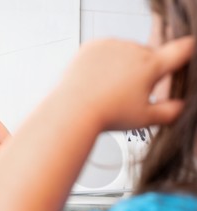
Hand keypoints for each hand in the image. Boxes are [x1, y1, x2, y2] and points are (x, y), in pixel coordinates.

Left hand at [59, 37, 193, 130]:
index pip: (180, 50)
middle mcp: (132, 50)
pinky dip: (104, 60)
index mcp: (150, 66)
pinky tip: (98, 78)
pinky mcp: (92, 45)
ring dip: (124, 63)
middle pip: (148, 54)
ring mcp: (111, 45)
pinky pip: (105, 49)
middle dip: (145, 69)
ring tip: (110, 87)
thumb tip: (179, 107)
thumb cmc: (106, 114)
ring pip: (126, 51)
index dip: (185, 52)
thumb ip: (169, 112)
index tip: (183, 54)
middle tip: (130, 91)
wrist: (73, 110)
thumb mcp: (144, 119)